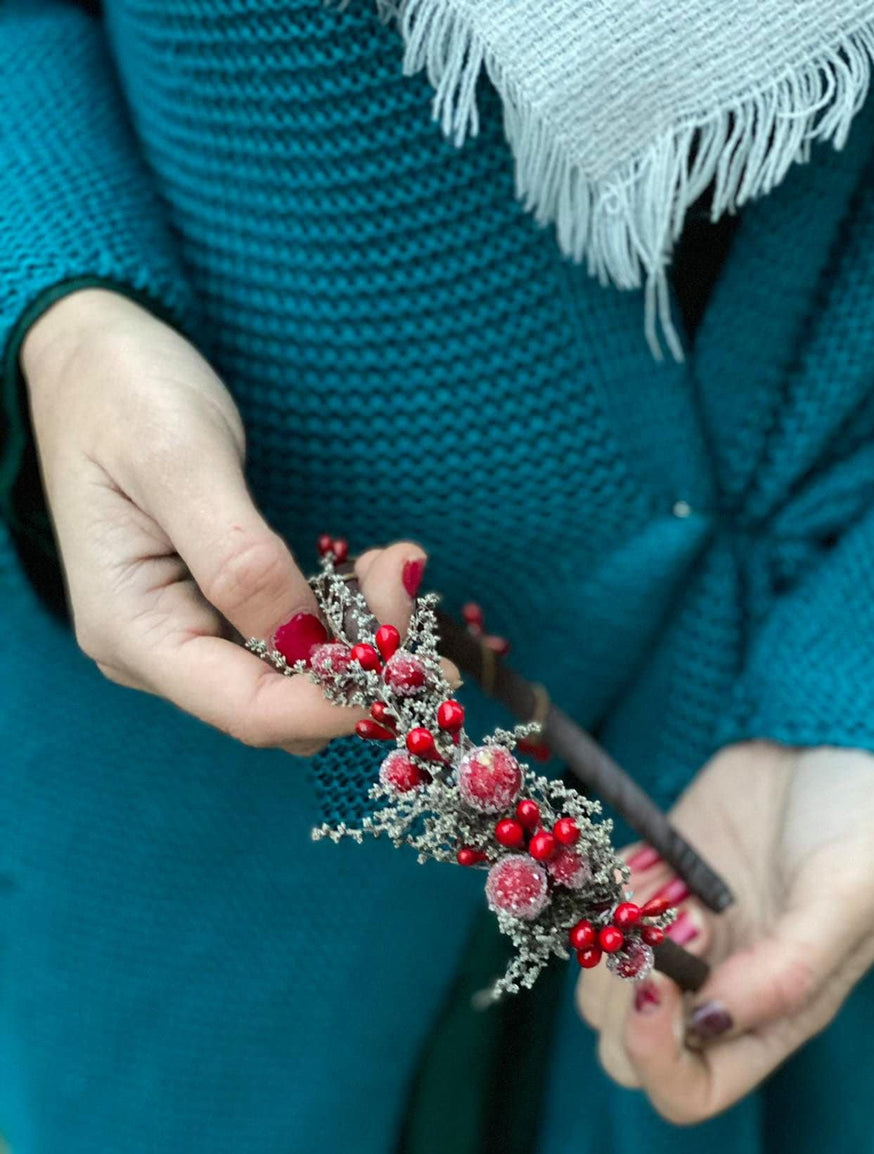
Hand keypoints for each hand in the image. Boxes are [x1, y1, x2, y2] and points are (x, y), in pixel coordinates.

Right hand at [21, 288, 426, 753]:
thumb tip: (310, 644)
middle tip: (406, 578)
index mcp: (133, 630)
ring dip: (363, 636)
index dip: (335, 701)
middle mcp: (159, 651)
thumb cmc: (123, 395)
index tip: (414, 670)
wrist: (91, 357)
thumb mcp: (181, 464)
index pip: (247, 710)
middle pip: (283, 704)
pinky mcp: (222, 612)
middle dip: (360, 660)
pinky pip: (297, 641)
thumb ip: (243, 563)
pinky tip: (373, 567)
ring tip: (395, 561)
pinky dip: (347, 616)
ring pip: (299, 678)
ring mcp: (191, 634)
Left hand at [576, 741, 873, 1123]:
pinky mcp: (651, 886)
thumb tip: (711, 1024)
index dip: (656, 1058)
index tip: (657, 985)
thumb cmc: (867, 821)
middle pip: (625, 1047)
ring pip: (600, 985)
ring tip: (672, 883)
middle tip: (678, 914)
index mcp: (775, 1016)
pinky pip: (594, 918)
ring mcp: (680, 939)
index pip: (689, 1091)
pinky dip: (604, 895)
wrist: (842, 735)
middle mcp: (720, 989)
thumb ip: (789, 970)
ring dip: (614, 938)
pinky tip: (654, 859)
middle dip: (626, 993)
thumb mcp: (850, 895)